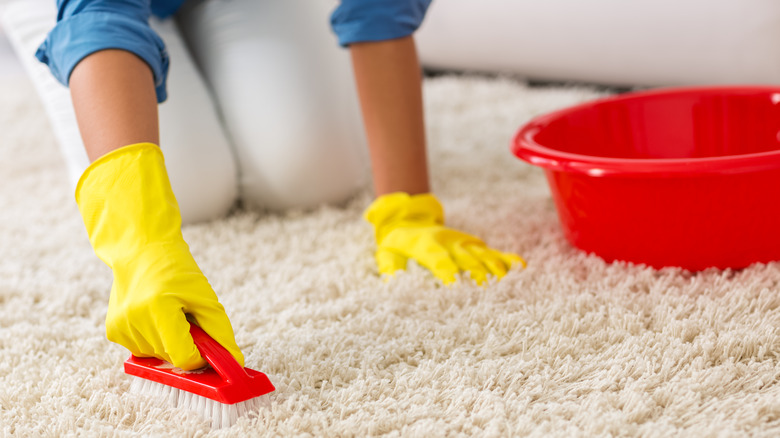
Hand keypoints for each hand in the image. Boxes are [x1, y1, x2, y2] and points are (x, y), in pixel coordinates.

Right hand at [76, 143, 243, 369]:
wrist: (142, 251)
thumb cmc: (177, 272)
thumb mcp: (206, 298)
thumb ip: (221, 333)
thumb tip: (235, 363)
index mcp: (159, 310)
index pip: (183, 358)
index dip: (199, 357)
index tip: (206, 346)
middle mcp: (135, 321)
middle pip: (171, 359)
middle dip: (185, 346)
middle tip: (186, 319)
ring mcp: (120, 328)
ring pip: (156, 357)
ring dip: (169, 343)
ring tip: (168, 313)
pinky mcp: (113, 331)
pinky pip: (141, 351)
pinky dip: (153, 340)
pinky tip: (153, 317)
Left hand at [364, 193, 524, 283]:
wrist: (410, 217)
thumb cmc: (397, 242)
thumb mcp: (387, 253)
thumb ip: (389, 268)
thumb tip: (391, 284)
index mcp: (427, 245)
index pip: (439, 260)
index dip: (448, 273)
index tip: (456, 288)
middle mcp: (449, 242)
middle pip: (466, 259)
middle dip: (477, 275)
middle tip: (489, 293)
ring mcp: (463, 242)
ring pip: (482, 255)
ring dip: (494, 268)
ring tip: (508, 283)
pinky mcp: (472, 243)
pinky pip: (491, 251)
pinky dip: (506, 259)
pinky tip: (520, 268)